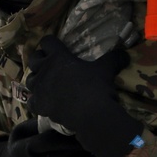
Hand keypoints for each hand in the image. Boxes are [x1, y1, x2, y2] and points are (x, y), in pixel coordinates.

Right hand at [0, 119, 94, 156]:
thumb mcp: (23, 132)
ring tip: (94, 151)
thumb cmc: (21, 146)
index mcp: (20, 149)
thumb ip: (39, 124)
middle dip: (78, 147)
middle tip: (96, 139)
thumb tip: (62, 115)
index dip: (67, 137)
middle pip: (58, 156)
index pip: (48, 141)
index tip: (84, 129)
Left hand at [27, 37, 142, 156]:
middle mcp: (46, 70)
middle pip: (34, 59)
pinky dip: (36, 100)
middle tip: (48, 64)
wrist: (91, 114)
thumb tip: (126, 54)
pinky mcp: (39, 105)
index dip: (49, 43)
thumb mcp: (107, 69)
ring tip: (45, 83)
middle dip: (39, 60)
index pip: (47, 42)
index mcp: (59, 57)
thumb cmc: (97, 87)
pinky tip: (43, 102)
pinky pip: (31, 100)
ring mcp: (40, 88)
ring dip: (36, 80)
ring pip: (30, 80)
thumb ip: (114, 58)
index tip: (54, 47)